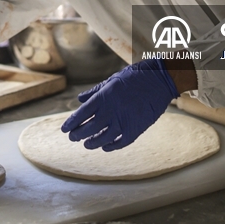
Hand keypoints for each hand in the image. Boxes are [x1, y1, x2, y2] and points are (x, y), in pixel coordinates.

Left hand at [61, 59, 178, 151]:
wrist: (160, 79)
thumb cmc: (135, 76)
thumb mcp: (112, 80)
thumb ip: (95, 91)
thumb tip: (80, 99)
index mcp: (104, 97)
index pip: (82, 114)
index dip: (71, 123)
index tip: (64, 129)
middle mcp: (111, 111)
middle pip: (89, 128)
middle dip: (78, 134)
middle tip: (73, 137)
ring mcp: (124, 121)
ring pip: (103, 138)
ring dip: (92, 142)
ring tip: (86, 144)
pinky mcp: (136, 129)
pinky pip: (120, 142)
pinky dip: (111, 146)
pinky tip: (105, 147)